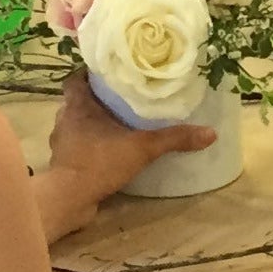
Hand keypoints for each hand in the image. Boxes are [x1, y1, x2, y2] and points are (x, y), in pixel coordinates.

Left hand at [35, 73, 214, 241]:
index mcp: (77, 106)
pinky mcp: (63, 162)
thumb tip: (210, 133)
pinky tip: (107, 149)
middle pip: (78, 101)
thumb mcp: (142, 148)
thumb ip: (173, 139)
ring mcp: (61, 143)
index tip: (109, 72)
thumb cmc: (99, 162)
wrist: (69, 199)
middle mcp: (64, 120)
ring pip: (76, 124)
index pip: (76, 79)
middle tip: (121, 97)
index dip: (89, 74)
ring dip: (92, 123)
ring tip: (117, 122)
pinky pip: (77, 146)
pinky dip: (89, 145)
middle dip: (97, 98)